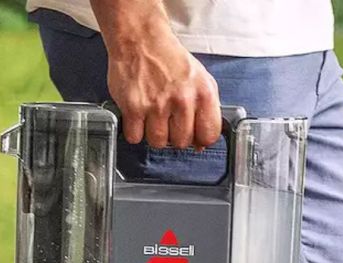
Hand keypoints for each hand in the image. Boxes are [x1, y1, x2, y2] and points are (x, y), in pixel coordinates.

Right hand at [92, 1, 221, 148]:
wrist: (141, 40)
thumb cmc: (169, 59)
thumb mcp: (200, 79)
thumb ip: (205, 110)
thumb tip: (200, 143)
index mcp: (203, 93)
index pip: (209, 134)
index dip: (200, 139)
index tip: (194, 136)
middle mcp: (182, 100)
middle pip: (182, 142)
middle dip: (174, 135)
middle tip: (168, 120)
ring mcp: (156, 105)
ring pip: (158, 142)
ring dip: (154, 134)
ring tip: (152, 116)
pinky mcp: (133, 107)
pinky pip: (135, 137)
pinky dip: (135, 130)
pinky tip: (138, 116)